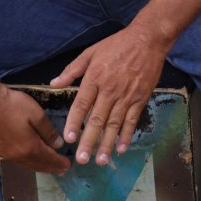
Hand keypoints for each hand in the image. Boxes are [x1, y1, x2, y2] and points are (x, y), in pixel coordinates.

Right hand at [0, 85, 69, 174]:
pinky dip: (27, 162)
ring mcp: (5, 154)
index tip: (68, 166)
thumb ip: (48, 131)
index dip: (59, 163)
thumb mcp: (36, 114)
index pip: (48, 159)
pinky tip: (30, 159)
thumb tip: (58, 145)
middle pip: (37, 165)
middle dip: (51, 168)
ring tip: (48, 167)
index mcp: (29, 147)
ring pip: (26, 164)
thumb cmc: (13, 106)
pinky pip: (17, 161)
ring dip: (39, 166)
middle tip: (62, 170)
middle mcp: (17, 156)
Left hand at [51, 26, 168, 164]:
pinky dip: (127, 134)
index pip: (82, 105)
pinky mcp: (141, 98)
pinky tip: (121, 148)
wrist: (148, 39)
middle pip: (97, 119)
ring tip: (101, 161)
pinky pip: (132, 120)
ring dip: (107, 143)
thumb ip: (72, 70)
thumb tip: (53, 84)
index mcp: (95, 78)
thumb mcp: (91, 52)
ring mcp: (127, 95)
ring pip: (114, 124)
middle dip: (89, 141)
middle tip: (82, 159)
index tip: (68, 139)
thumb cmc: (117, 45)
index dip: (74, 122)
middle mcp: (110, 90)